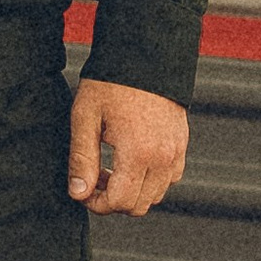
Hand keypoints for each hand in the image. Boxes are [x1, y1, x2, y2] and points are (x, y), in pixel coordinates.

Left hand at [67, 77, 187, 215]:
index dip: (96, 204)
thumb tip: (78, 194)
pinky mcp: (182, 145)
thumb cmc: (110, 83)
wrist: (145, 55)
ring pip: (156, 196)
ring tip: (110, 167)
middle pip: (139, 205)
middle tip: (93, 177)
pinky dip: (150, 180)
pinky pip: (170, 179)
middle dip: (112, 200)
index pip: (119, 202)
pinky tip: (131, 160)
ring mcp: (176, 152)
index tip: (82, 189)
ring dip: (131, 191)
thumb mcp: (86, 118)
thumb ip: (82, 159)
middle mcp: (164, 157)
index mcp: (138, 152)